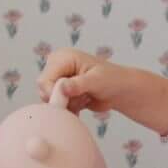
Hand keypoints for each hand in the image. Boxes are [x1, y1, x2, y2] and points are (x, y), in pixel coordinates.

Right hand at [38, 49, 167, 135]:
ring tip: (85, 98)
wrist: (122, 91)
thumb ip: (78, 84)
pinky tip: (83, 104)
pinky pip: (57, 106)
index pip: (45, 79)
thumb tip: (61, 88)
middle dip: (62, 99)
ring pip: (50, 100)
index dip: (53, 93)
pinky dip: (69, 109)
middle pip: (44, 90)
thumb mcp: (96, 80)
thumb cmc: (113, 80)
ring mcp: (60, 80)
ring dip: (68, 105)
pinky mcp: (63, 92)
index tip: (66, 101)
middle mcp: (58, 67)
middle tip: (82, 97)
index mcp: (63, 57)